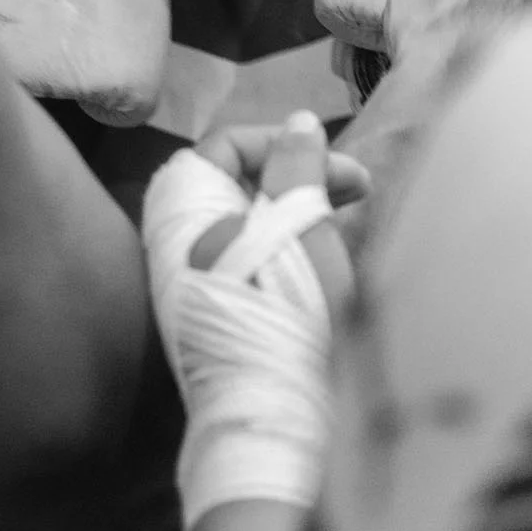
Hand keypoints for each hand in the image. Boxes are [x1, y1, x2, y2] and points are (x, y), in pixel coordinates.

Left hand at [191, 113, 368, 320]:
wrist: (268, 408)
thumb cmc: (285, 304)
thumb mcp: (299, 223)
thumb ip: (297, 165)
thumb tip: (298, 122)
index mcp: (185, 204)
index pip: (227, 144)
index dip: (286, 143)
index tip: (335, 164)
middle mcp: (174, 237)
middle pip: (237, 181)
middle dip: (301, 176)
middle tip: (357, 190)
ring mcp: (189, 279)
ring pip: (246, 221)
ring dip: (299, 211)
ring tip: (350, 222)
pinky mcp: (212, 313)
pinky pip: (246, 259)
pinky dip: (285, 248)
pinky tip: (323, 262)